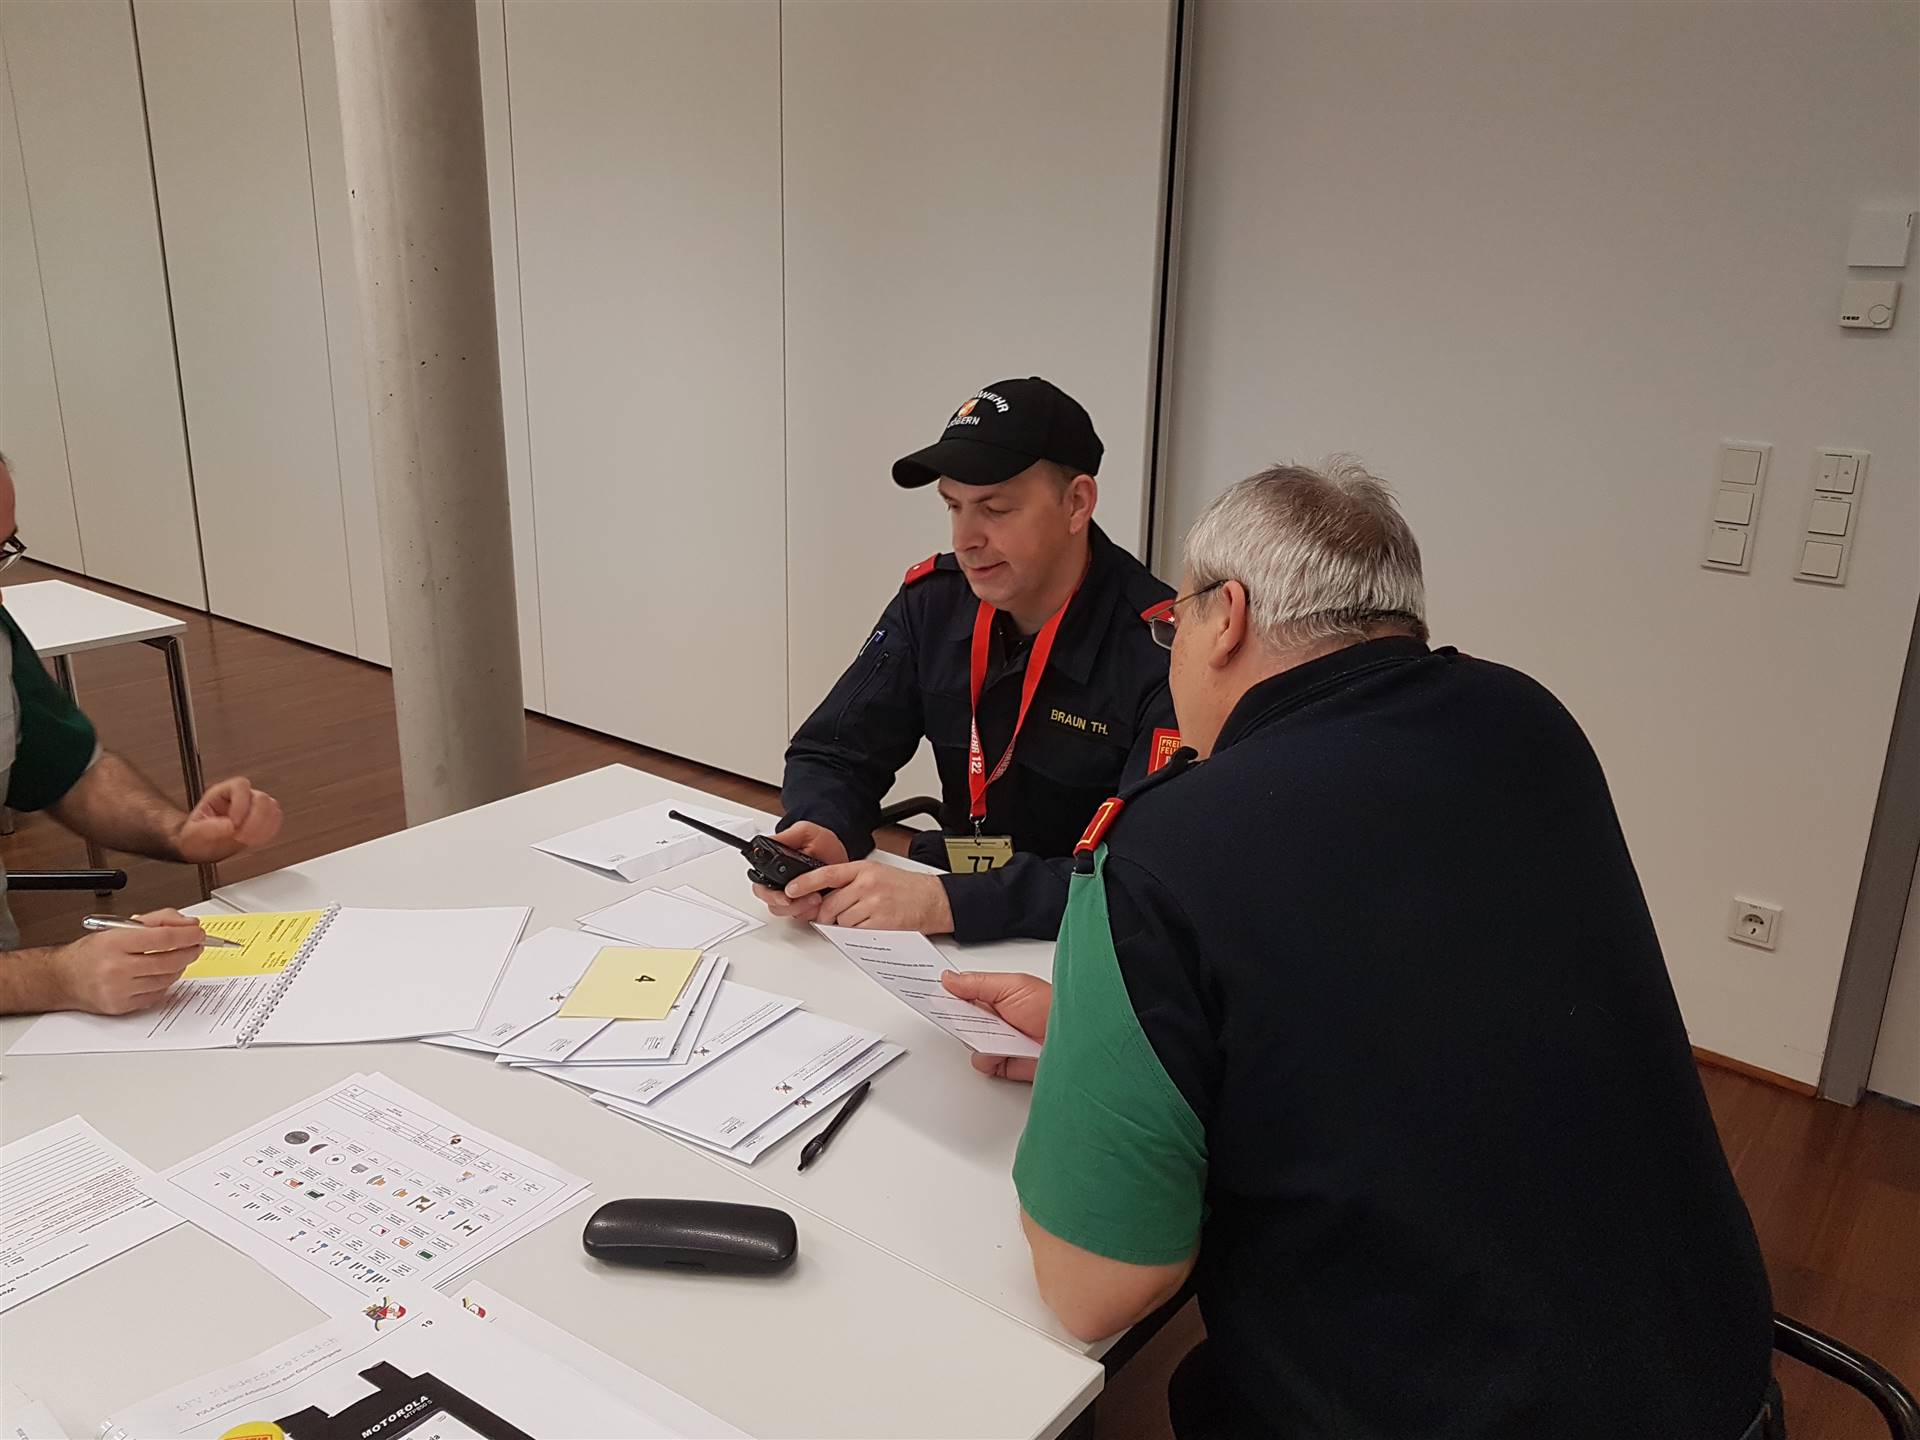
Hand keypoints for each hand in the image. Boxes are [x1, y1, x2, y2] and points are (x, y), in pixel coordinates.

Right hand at [50, 910, 205, 1014]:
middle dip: (190, 951)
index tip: (198, 932)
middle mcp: (116, 968)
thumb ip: (158, 920)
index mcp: (115, 943)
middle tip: (196, 945)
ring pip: (167, 978)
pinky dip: (166, 982)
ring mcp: (119, 989)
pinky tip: (163, 973)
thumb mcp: (120, 927)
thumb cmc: (91, 952)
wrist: (63, 978)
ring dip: (180, 966)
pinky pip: (158, 994)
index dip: (187, 935)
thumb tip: (189, 924)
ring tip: (179, 957)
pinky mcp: (123, 1006)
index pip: (163, 938)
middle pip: (169, 960)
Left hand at [174, 777, 282, 862]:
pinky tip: (257, 840)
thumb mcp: (193, 834)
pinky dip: (269, 831)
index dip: (240, 804)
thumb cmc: (194, 838)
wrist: (199, 848)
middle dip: (255, 820)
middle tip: (243, 836)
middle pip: (261, 797)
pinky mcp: (262, 821)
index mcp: (221, 794)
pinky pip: (275, 821)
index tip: (234, 824)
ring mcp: (253, 808)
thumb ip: (209, 828)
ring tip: (249, 839)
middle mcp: (240, 798)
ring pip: (272, 808)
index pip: (240, 786)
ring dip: (263, 826)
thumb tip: (229, 825)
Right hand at [750, 822, 848, 920]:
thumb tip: (771, 841)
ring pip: (782, 910)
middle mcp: (779, 882)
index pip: (760, 883)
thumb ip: (787, 836)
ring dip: (797, 907)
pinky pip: (798, 915)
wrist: (840, 856)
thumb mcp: (806, 832)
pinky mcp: (803, 904)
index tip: (782, 895)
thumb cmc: (823, 844)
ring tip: (814, 897)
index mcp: (774, 866)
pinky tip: (818, 902)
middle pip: (769, 901)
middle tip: (794, 900)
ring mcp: (791, 895)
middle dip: (782, 903)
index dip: (768, 892)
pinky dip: (807, 911)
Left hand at [785, 861, 953, 932]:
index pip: (826, 874)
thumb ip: (851, 881)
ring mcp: (873, 903)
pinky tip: (872, 925)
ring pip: (840, 921)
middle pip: (829, 904)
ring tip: (865, 917)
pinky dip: (859, 933)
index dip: (805, 883)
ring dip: (846, 924)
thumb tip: (824, 895)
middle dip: (828, 914)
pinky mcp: (880, 923)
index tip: (790, 889)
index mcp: (863, 869)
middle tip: (839, 915)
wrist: (934, 899)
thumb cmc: (905, 888)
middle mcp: (866, 884)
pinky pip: (855, 933)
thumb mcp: (876, 874)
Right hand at [941, 970, 1051, 1081]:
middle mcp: (995, 1019)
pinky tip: (1004, 1051)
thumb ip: (977, 983)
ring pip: (969, 1041)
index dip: (948, 993)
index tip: (931, 990)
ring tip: (998, 1033)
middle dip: (960, 1017)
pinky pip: (982, 1062)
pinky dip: (989, 1059)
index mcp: (996, 995)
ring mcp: (998, 1041)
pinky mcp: (1003, 1063)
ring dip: (978, 1039)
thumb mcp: (1012, 985)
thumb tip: (949, 979)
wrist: (1073, 1040)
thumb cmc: (1052, 1007)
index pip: (964, 993)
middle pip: (962, 1019)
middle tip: (968, 1014)